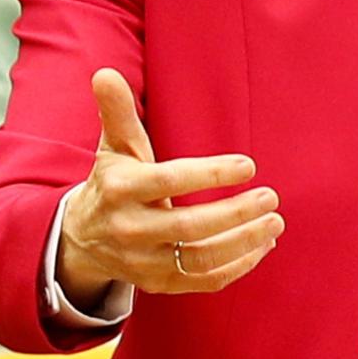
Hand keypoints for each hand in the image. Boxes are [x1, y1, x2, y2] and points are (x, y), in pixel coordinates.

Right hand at [57, 68, 282, 311]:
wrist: (82, 238)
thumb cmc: (113, 180)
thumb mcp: (113, 146)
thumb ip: (117, 111)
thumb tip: (104, 74)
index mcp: (121, 189)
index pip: (170, 181)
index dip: (211, 174)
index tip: (249, 165)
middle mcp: (130, 229)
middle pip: (190, 227)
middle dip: (236, 214)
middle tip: (271, 197)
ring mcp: (143, 262)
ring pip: (200, 260)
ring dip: (243, 243)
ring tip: (275, 222)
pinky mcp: (158, 284)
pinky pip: (202, 282)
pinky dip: (236, 267)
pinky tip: (261, 246)